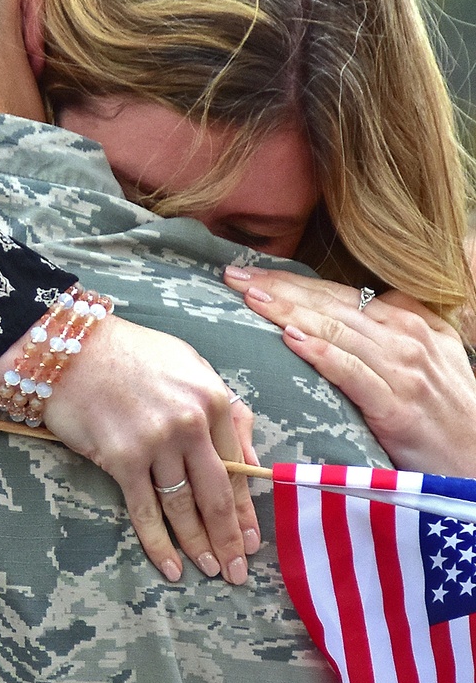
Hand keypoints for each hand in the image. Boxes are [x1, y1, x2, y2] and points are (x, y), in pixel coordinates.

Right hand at [0, 313, 258, 582]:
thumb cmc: (130, 354)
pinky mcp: (121, 459)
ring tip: (211, 570)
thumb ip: (222, 410)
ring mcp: (155, 443)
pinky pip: (144, 510)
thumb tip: (250, 461)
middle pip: (216, 494)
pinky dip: (158, 543)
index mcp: (212, 398)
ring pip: (183, 507)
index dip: (245, 508)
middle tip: (238, 570)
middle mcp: (189, 423)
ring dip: (198, 545)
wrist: (70, 348)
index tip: (253, 538)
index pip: (237, 466)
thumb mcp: (189, 366)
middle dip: (230, 538)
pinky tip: (170, 567)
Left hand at [223, 265, 475, 476]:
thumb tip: (357, 308)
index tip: (250, 270)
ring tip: (249, 296)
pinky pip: (352, 373)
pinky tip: (290, 338)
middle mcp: (405, 336)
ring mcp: (403, 368)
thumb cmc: (449, 412)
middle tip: (233, 273)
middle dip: (278, 285)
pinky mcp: (397, 405)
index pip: (338, 292)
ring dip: (288, 310)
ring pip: (336, 330)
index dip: (291, 279)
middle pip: (329, 303)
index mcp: (408, 320)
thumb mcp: (433, 356)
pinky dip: (321, 352)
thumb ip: (396, 329)